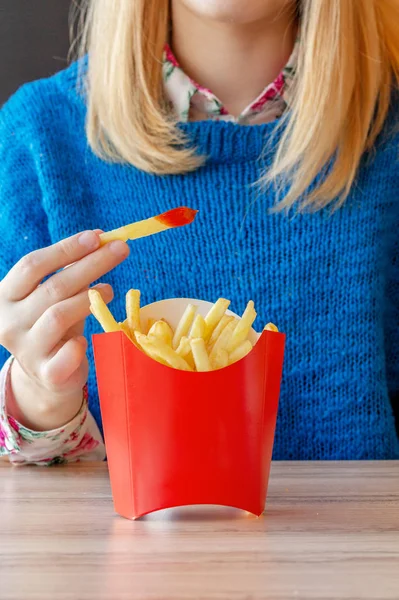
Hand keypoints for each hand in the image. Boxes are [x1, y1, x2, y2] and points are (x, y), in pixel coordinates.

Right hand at [0, 231, 128, 429]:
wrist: (49, 374)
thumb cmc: (53, 324)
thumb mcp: (55, 295)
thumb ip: (70, 270)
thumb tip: (100, 238)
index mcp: (4, 296)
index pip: (31, 265)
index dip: (65, 249)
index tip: (97, 236)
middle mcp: (8, 323)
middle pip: (52, 287)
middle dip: (91, 264)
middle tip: (120, 249)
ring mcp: (26, 350)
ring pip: (59, 315)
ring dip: (89, 298)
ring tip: (111, 289)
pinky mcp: (47, 373)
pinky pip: (67, 354)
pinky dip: (80, 343)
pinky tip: (88, 337)